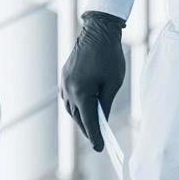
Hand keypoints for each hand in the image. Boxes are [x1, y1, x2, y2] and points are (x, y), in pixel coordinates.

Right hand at [59, 11, 125, 150]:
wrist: (98, 30)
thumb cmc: (110, 56)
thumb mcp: (113, 83)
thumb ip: (105, 104)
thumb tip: (101, 120)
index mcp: (82, 92)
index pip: (88, 121)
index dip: (95, 137)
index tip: (100, 149)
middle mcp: (69, 89)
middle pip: (77, 117)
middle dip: (87, 129)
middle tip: (99, 140)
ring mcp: (64, 82)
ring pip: (70, 108)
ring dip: (80, 118)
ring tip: (92, 126)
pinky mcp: (64, 76)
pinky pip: (68, 97)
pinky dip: (76, 106)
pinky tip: (84, 109)